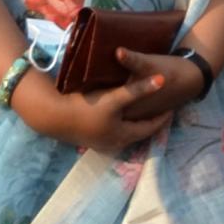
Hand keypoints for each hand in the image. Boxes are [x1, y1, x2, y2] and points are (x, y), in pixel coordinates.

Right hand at [15, 59, 184, 156]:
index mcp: (123, 135)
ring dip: (135, 122)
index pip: (150, 128)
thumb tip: (163, 80)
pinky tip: (120, 115)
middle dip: (150, 121)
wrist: (51, 116)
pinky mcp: (89, 138)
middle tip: (160, 109)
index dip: (162, 117)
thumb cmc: (84, 106)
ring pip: (126, 132)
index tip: (172, 107)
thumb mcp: (114, 99)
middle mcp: (114, 143)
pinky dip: (122, 124)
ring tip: (144, 110)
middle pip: (139, 132)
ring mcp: (101, 143)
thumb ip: (138, 89)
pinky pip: (113, 131)